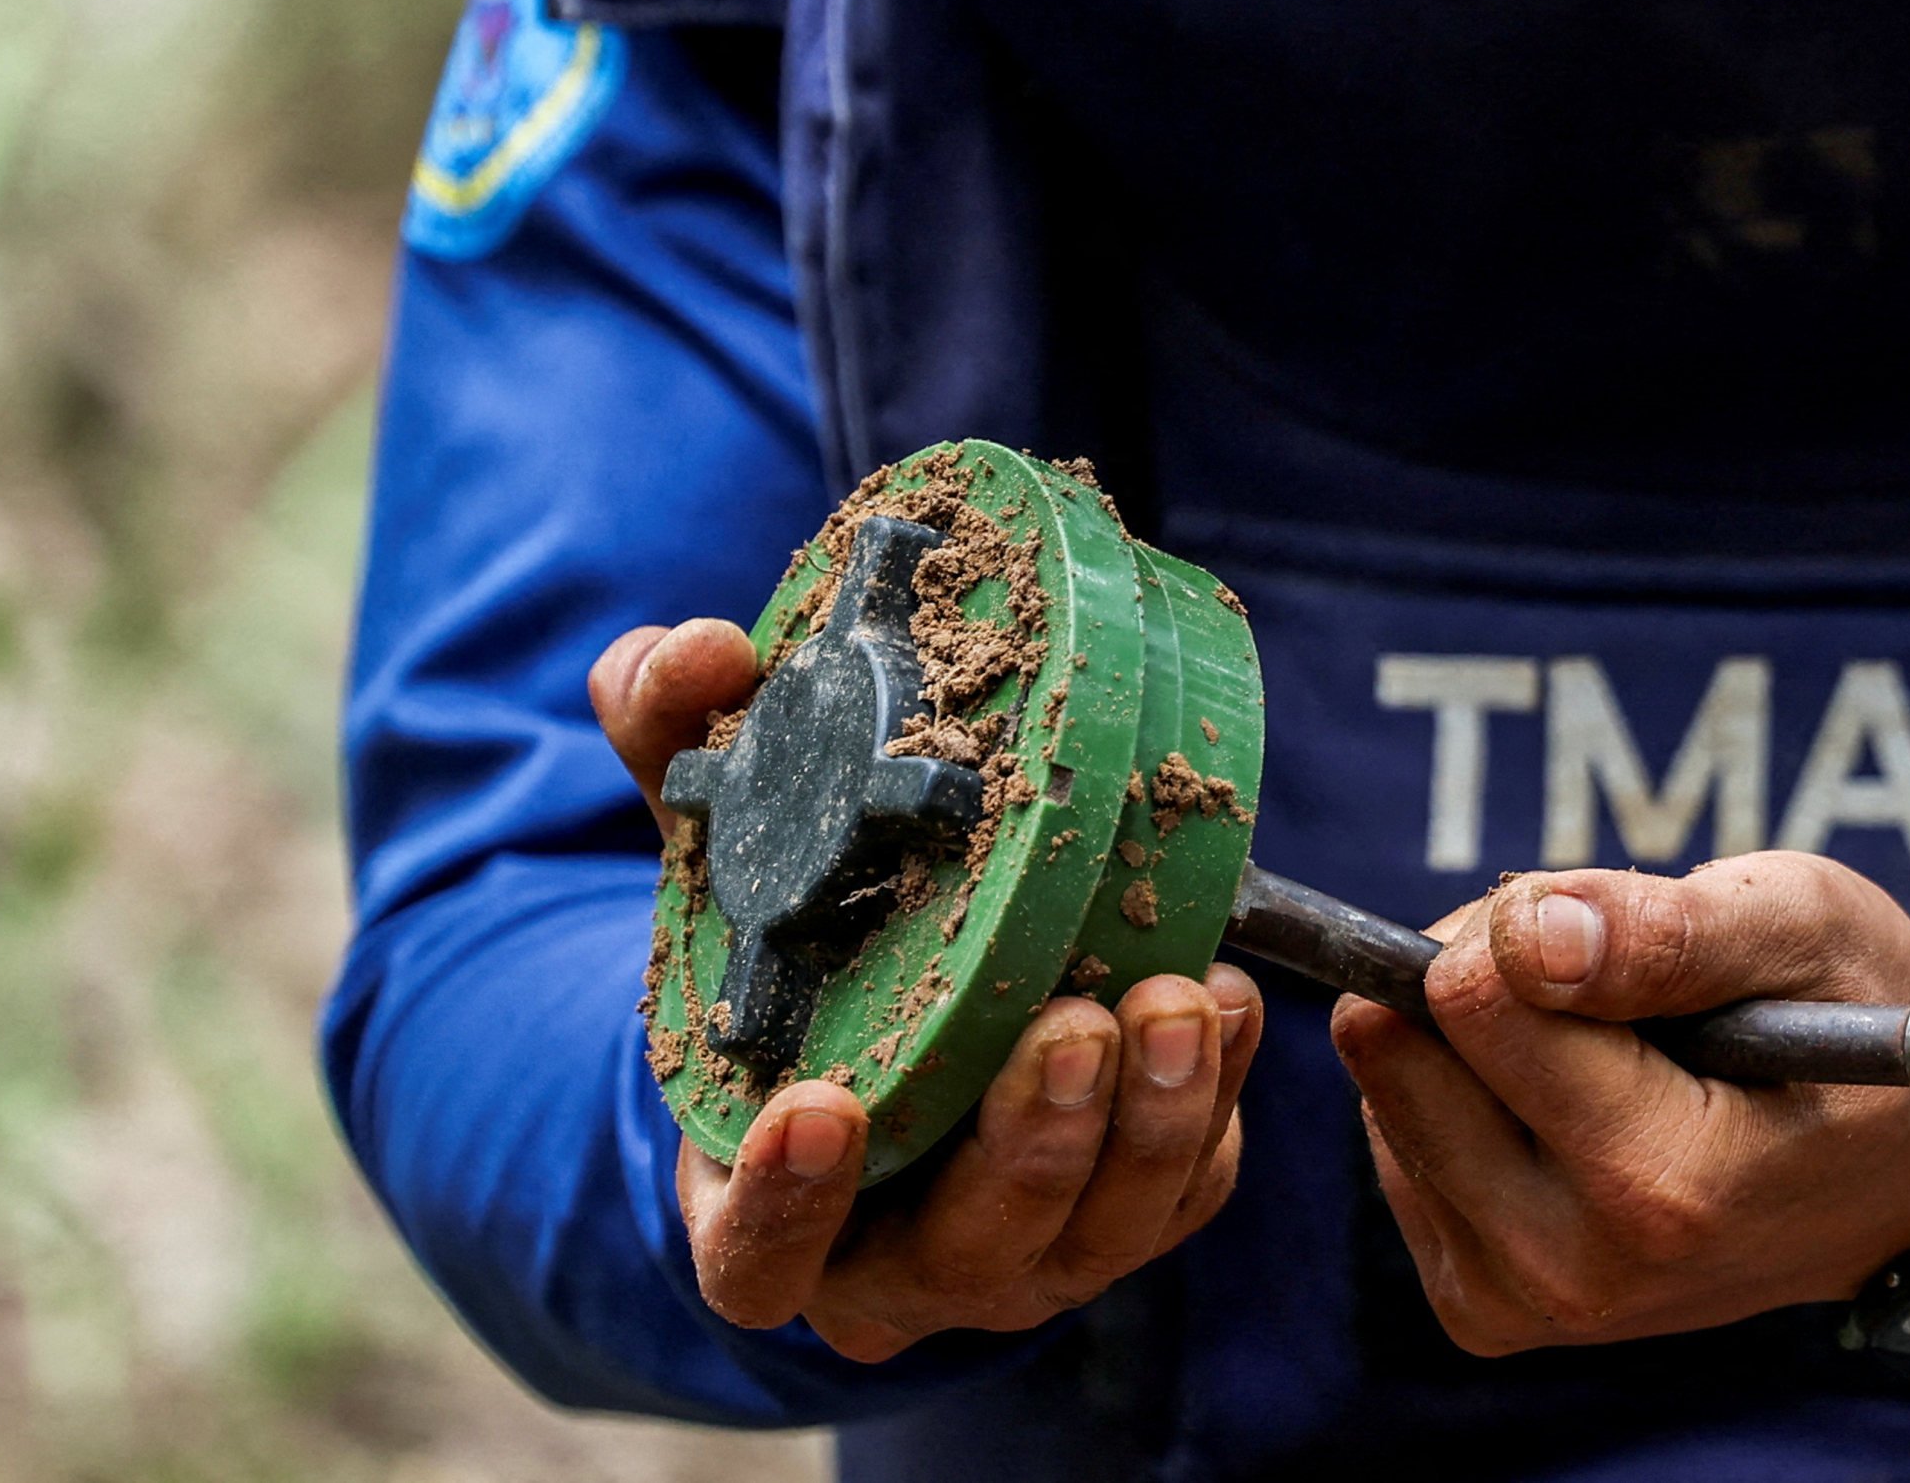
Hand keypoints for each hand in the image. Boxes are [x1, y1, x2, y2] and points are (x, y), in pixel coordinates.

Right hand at [590, 623, 1261, 1360]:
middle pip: (966, 1249)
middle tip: (1074, 1024)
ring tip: (1184, 997)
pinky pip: (1185, 1184)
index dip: (786, 1205)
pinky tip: (1230, 1005)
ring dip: (1153, 1119)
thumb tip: (694, 651)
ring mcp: (1020, 1252)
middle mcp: (895, 1258)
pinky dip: (1218, 1100)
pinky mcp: (1127, 1212)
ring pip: (1098, 1229)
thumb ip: (679, 744)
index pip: (758, 1258)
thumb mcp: (721, 842)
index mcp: (764, 1208)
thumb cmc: (789, 936)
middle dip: (1031, 1142)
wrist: (894, 987)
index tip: (820, 1108)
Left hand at [1331, 852, 1909, 1353]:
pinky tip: (1569, 1095)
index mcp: (1659, 1187)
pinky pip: (1399, 1152)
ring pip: (1386, 1099)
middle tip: (1596, 971)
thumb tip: (1526, 937)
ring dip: (1471, 1035)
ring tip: (1605, 1039)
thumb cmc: (1860, 1019)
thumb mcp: (1807, 928)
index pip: (1473, 1004)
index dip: (1525, 922)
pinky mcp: (1484, 1308)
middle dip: (1481, 972)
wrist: (1900, 1174)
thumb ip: (1671, 931)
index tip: (1605, 922)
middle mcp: (1573, 1271)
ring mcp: (1521, 1304)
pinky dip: (1465, 1097)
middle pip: (1400, 1054)